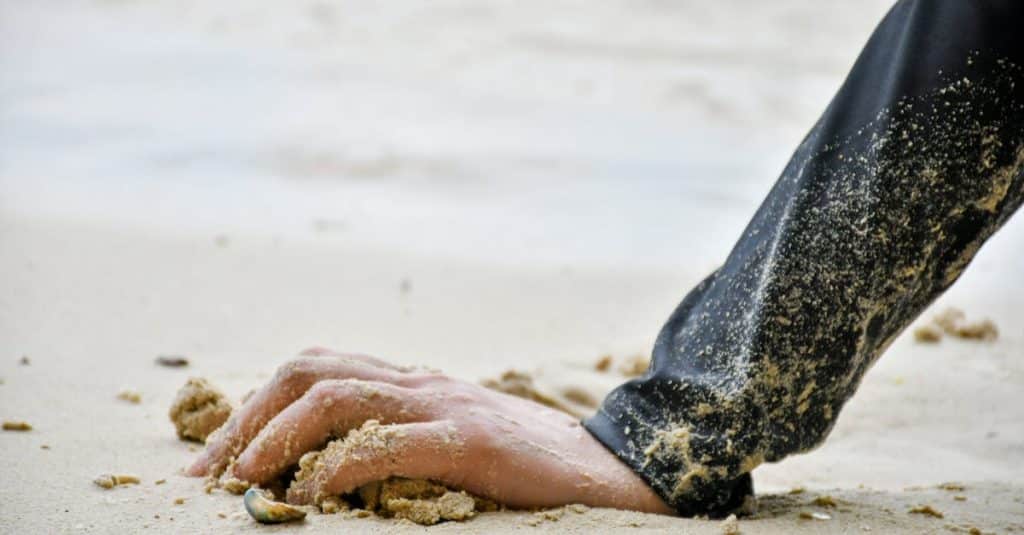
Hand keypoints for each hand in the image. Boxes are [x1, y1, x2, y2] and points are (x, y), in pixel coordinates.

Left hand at [187, 348, 670, 513]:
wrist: (603, 466)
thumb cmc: (522, 464)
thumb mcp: (448, 442)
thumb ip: (398, 440)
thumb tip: (327, 471)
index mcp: (408, 383)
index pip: (314, 370)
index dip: (256, 408)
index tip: (217, 462)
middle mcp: (417, 382)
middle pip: (308, 371)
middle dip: (248, 417)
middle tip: (207, 474)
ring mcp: (443, 404)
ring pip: (337, 395)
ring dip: (276, 434)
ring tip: (241, 478)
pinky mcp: (470, 439)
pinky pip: (388, 443)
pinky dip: (338, 465)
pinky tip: (310, 494)